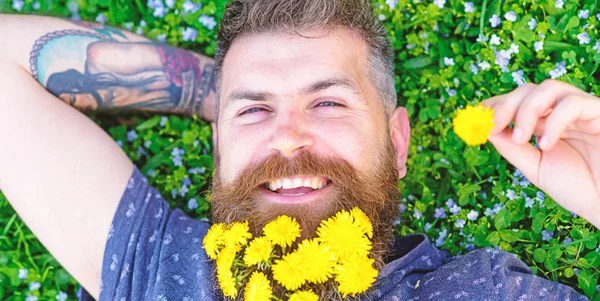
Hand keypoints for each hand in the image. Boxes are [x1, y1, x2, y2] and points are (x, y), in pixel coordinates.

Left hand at [481, 79, 599, 228]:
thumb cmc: (581, 190)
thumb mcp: (536, 168)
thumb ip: (513, 148)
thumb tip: (486, 128)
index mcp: (548, 124)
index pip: (518, 101)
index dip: (496, 104)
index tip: (475, 115)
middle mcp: (564, 113)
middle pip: (529, 90)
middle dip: (506, 105)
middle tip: (492, 125)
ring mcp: (584, 111)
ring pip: (550, 88)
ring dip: (526, 110)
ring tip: (519, 138)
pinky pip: (574, 104)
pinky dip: (553, 121)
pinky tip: (545, 145)